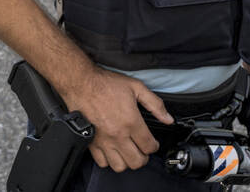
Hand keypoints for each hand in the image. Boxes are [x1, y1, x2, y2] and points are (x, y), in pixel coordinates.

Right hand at [58, 67, 172, 172]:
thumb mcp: (136, 87)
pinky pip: (102, 163)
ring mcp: (104, 141)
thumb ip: (155, 104)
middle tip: (142, 149)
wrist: (81, 83)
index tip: (153, 143)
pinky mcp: (91, 143)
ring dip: (127, 161)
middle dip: (143, 157)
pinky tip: (112, 151)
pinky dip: (109, 160)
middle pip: (137, 161)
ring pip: (120, 166)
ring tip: (128, 152)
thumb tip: (168, 118)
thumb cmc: (106, 84)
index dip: (154, 147)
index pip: (149, 146)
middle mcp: (118, 135)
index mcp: (131, 121)